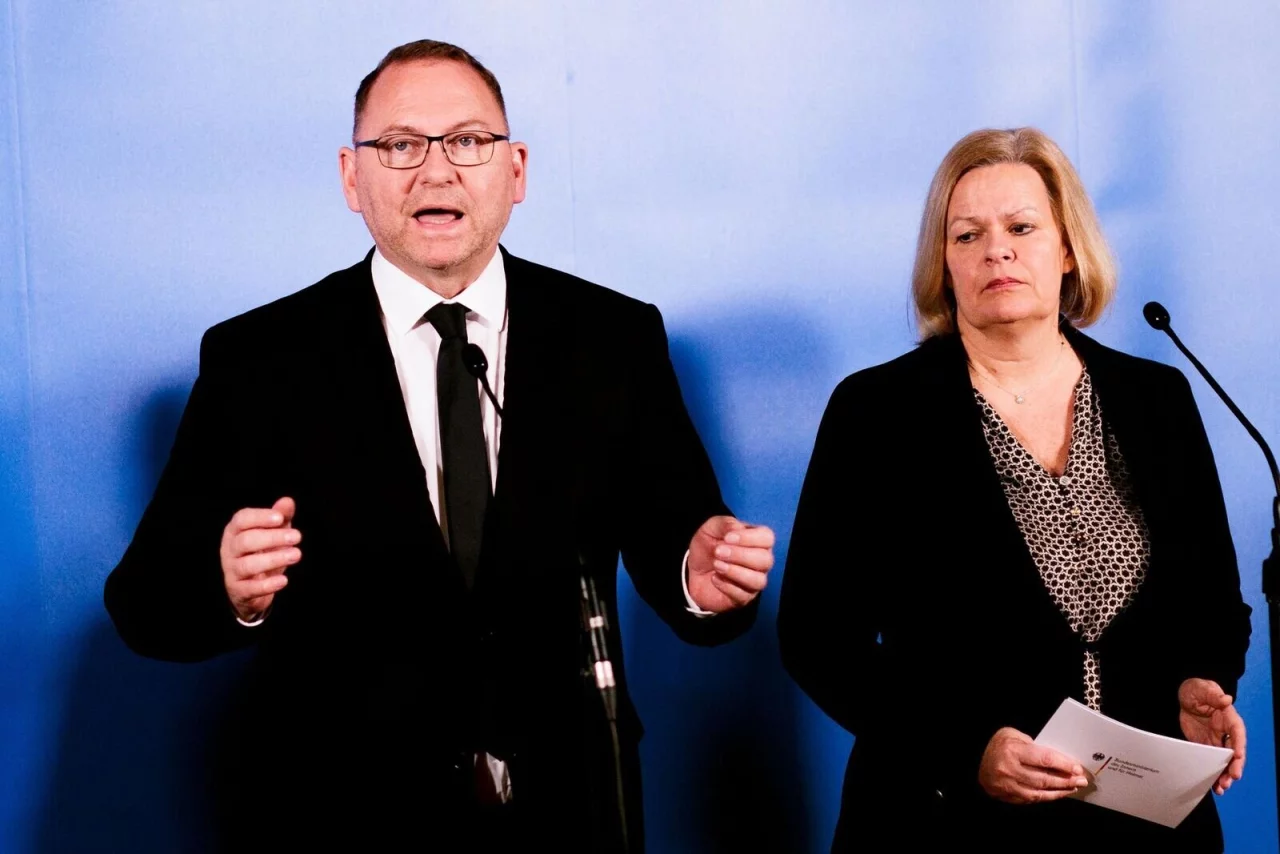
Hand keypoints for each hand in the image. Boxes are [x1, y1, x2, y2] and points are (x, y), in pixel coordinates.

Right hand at [220, 497, 300, 621]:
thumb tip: (288, 502)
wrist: (250, 588)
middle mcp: (229, 550)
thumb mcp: (272, 533)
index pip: (241, 519)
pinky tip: (284, 580)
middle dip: (272, 538)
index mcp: (235, 531)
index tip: (280, 518)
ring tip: (296, 554)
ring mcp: (231, 571)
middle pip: (246, 541)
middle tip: (297, 537)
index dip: (260, 517)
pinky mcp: (238, 590)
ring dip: (274, 559)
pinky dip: (267, 585)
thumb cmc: (261, 553)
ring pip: (247, 565)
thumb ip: (280, 517)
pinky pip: (250, 588)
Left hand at [686, 516, 773, 612]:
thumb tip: (737, 530)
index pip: (767, 538)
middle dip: (741, 555)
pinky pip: (743, 596)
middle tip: (718, 552)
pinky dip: (727, 586)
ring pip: (759, 580)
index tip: (727, 538)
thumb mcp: (711, 528)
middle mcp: (760, 561)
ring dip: (736, 572)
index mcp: (756, 540)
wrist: (693, 570)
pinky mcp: (743, 598)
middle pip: (766, 560)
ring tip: (716, 565)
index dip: (749, 538)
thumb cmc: (708, 546)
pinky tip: (714, 578)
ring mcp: (753, 581)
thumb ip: (725, 524)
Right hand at [978, 727, 1088, 803]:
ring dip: (1059, 791)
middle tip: (1081, 780)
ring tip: (1073, 788)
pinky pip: (1031, 799)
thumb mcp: (1011, 734)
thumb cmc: (997, 745)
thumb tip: (1055, 757)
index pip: (1044, 759)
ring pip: (1039, 792)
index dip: (1063, 764)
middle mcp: (1009, 769)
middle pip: (1044, 778)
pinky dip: (1046, 797)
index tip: (1077, 768)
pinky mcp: (1007, 796)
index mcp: (1012, 751)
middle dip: (1066, 780)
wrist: (974, 759)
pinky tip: (1057, 794)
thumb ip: (1032, 744)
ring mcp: (1008, 785)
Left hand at [1179, 678, 1245, 794]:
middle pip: (1233, 752)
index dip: (1239, 744)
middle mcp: (1226, 733)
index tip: (1237, 755)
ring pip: (1223, 761)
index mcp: (1229, 719)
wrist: (1185, 697)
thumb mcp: (1203, 689)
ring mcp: (1216, 741)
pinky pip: (1210, 762)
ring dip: (1224, 775)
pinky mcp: (1205, 746)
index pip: (1237, 733)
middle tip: (1233, 777)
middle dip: (1234, 765)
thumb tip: (1226, 699)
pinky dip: (1211, 774)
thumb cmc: (1198, 690)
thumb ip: (1213, 695)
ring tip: (1222, 788)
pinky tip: (1211, 785)